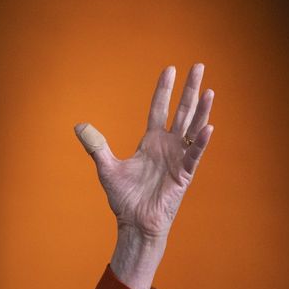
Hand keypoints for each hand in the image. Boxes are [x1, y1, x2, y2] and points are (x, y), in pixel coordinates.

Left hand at [75, 64, 213, 288]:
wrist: (134, 222)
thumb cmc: (124, 198)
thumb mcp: (106, 167)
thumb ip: (96, 145)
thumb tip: (79, 126)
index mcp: (150, 143)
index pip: (158, 109)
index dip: (163, 90)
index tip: (169, 69)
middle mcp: (167, 147)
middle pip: (181, 111)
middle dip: (189, 89)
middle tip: (198, 66)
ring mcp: (178, 159)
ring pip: (192, 128)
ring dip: (202, 110)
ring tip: (209, 90)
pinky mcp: (184, 174)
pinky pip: (194, 155)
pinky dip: (200, 142)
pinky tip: (208, 127)